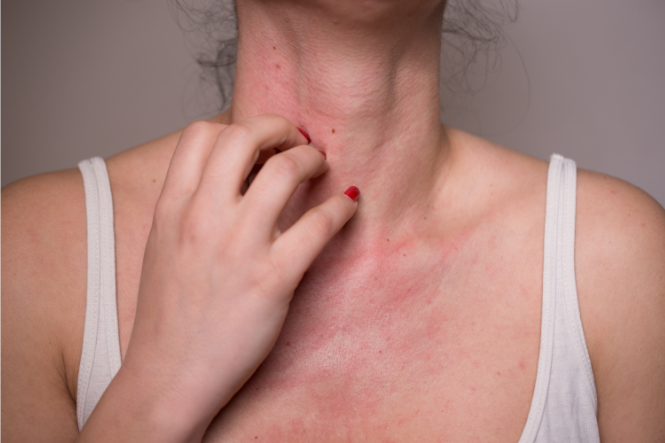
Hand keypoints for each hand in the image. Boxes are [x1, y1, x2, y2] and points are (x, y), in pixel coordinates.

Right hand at [84, 115, 357, 441]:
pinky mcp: (272, 279)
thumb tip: (235, 175)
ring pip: (285, 169)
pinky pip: (318, 224)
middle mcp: (202, 217)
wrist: (167, 377)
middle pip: (244, 135)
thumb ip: (191, 205)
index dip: (237, 126)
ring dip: (312, 159)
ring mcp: (238, 247)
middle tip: (298, 142)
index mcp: (172, 207)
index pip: (201, 133)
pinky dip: (341, 207)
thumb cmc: (169, 316)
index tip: (261, 141)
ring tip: (321, 167)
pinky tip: (348, 206)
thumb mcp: (163, 246)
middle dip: (279, 127)